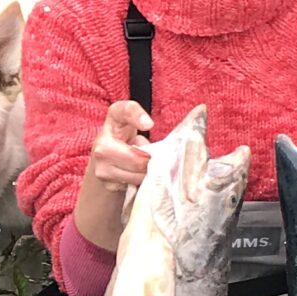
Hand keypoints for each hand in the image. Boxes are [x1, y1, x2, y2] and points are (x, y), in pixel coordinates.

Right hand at [72, 100, 150, 251]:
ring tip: (150, 169)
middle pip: (137, 158)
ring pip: (137, 175)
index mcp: (114, 119)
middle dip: (153, 162)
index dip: (136, 116)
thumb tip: (196, 118)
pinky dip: (144, 184)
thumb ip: (156, 126)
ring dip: (150, 174)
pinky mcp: (106, 182)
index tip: (150, 125)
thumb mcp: (139, 127)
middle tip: (159, 161)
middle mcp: (102, 142)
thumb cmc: (130, 141)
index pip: (123, 111)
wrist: (107, 163)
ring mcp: (101, 165)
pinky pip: (134, 185)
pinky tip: (144, 179)